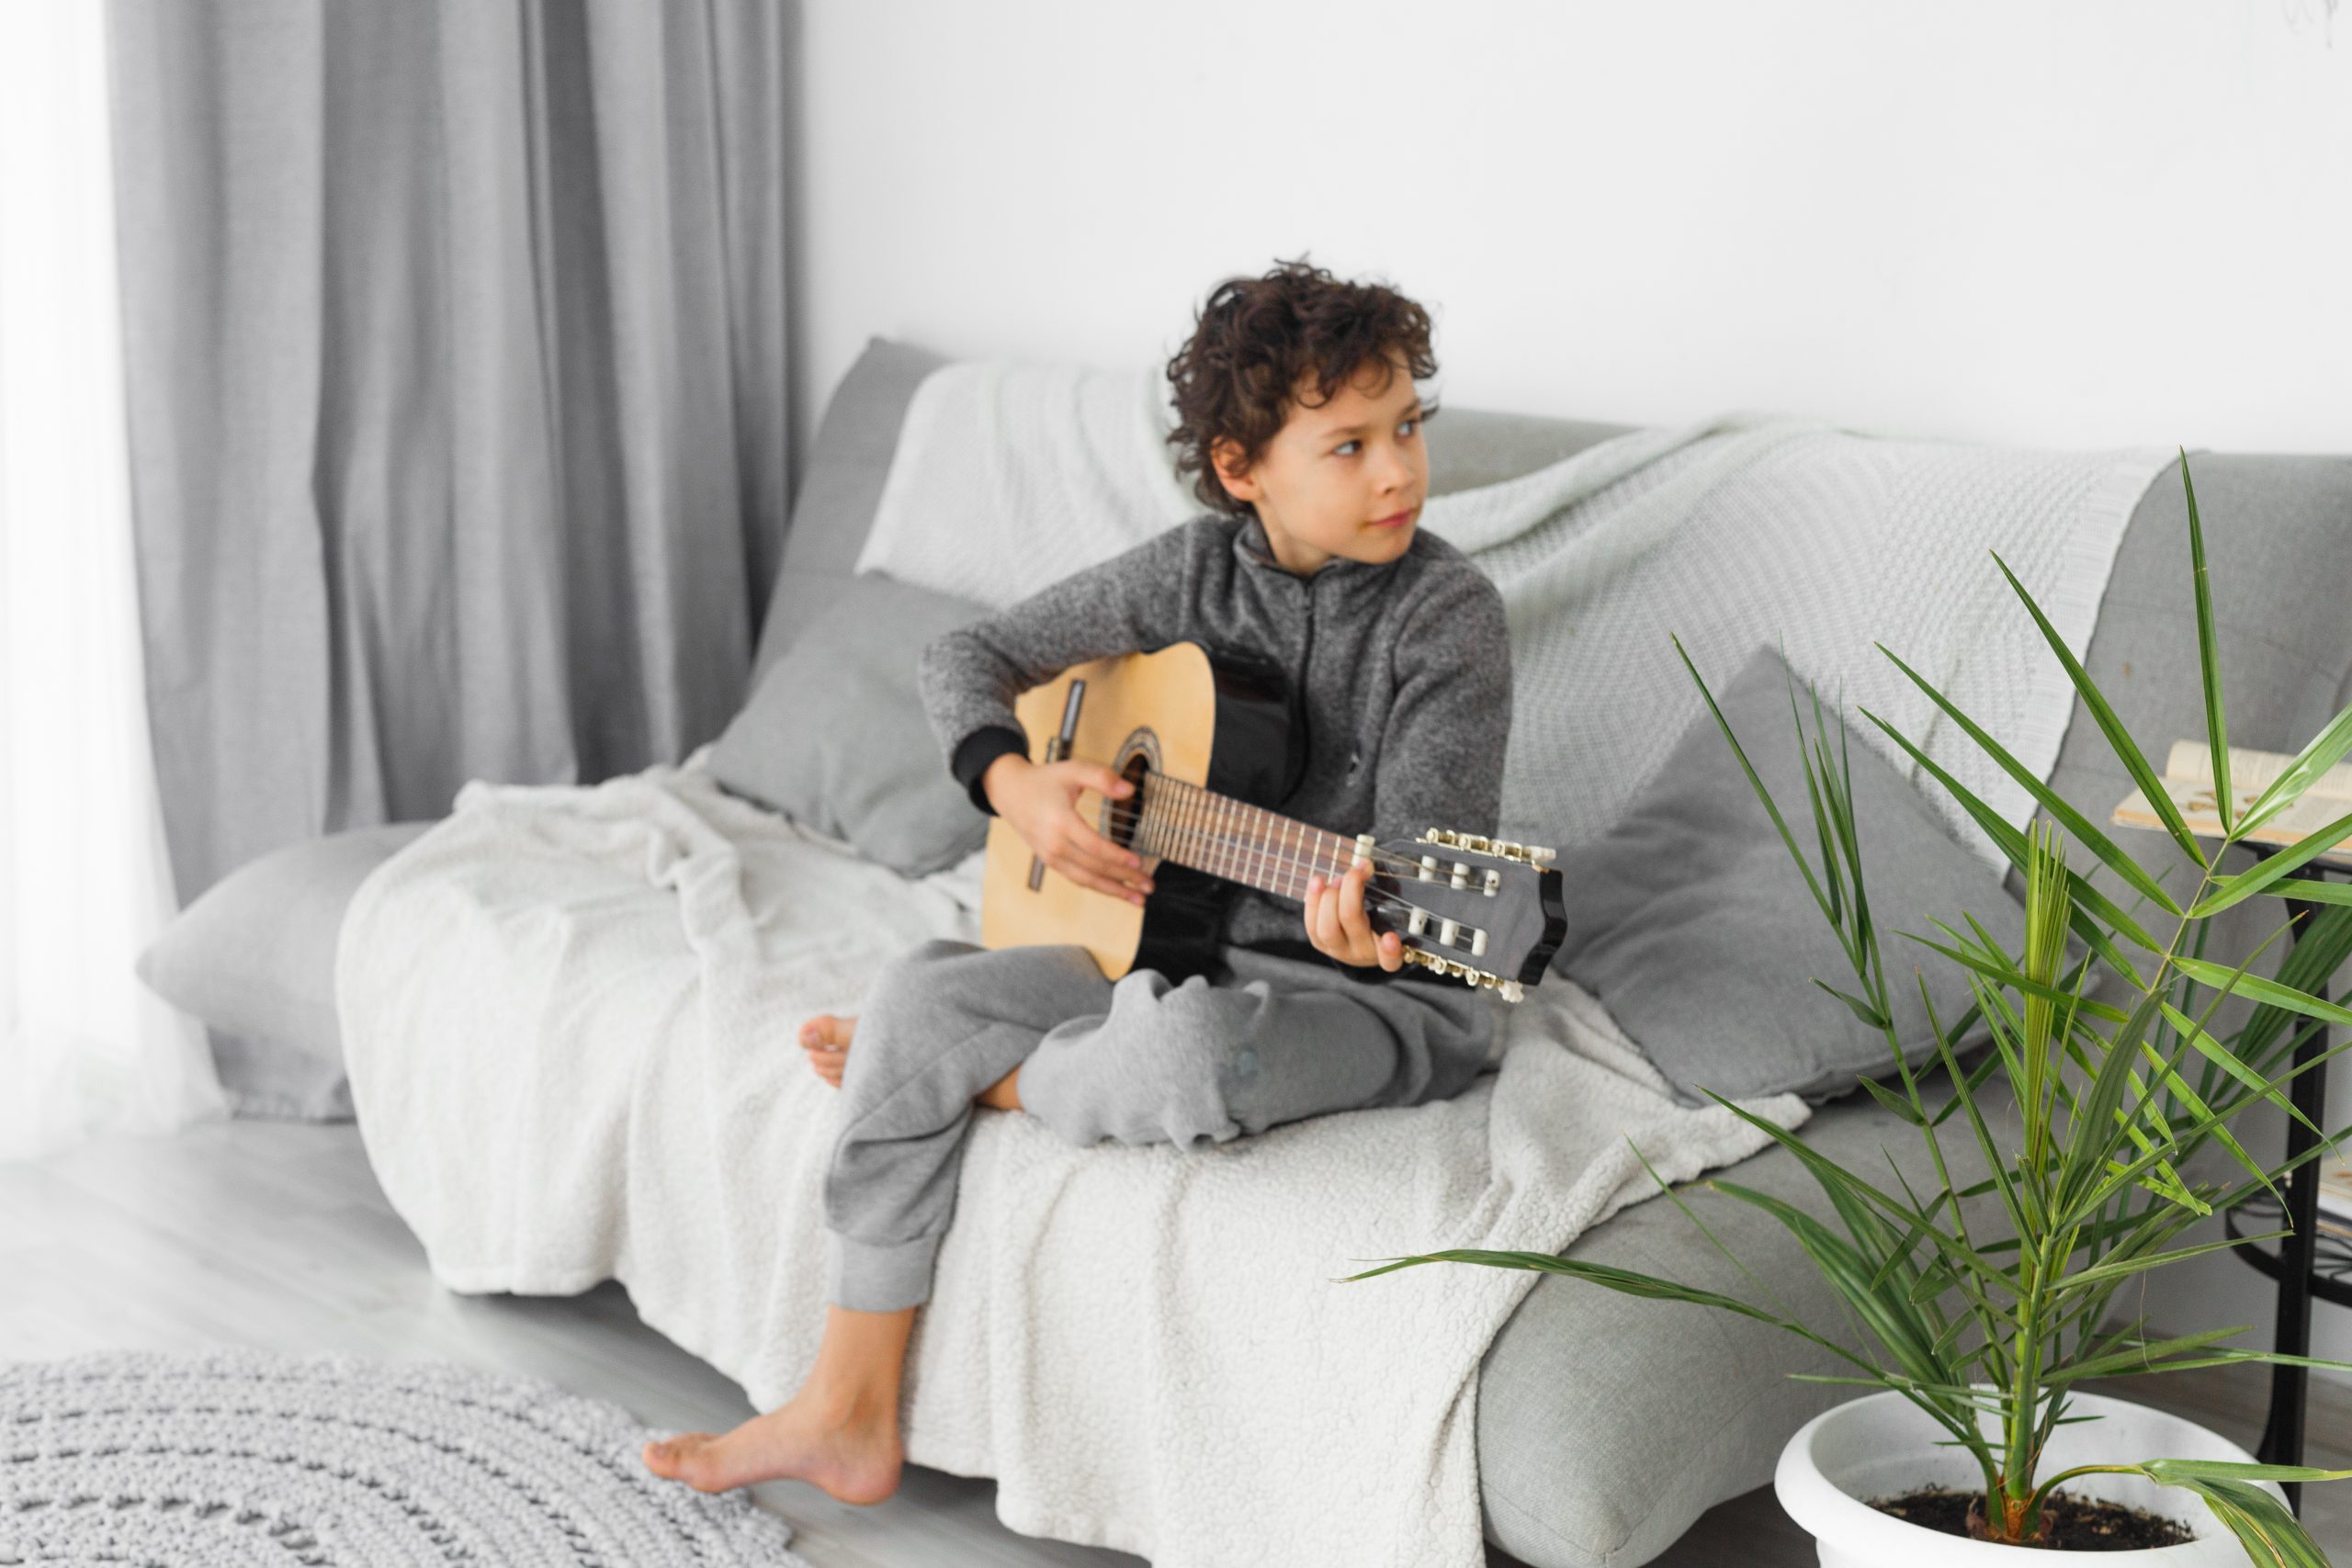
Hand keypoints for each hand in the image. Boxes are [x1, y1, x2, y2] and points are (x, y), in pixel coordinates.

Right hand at [984, 753, 1154, 905]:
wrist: (1010, 792)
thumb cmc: (1043, 781)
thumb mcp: (1073, 770)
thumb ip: (1102, 777)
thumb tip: (1129, 790)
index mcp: (1061, 821)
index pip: (1095, 847)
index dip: (1118, 858)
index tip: (1139, 863)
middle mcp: (1054, 844)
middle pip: (1094, 868)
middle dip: (1124, 880)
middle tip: (1148, 886)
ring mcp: (1050, 856)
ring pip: (1086, 880)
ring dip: (1113, 891)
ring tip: (1137, 897)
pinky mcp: (1050, 861)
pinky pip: (1076, 878)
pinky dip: (1098, 886)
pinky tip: (1114, 889)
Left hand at [1304, 851, 1403, 970]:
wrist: (1362, 947)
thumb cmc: (1381, 922)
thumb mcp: (1392, 915)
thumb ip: (1387, 896)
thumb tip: (1364, 866)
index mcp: (1386, 950)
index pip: (1391, 959)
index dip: (1390, 950)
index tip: (1391, 937)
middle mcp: (1363, 953)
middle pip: (1351, 921)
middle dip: (1350, 889)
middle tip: (1357, 872)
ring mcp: (1339, 950)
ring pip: (1327, 927)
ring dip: (1328, 895)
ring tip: (1338, 879)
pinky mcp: (1320, 944)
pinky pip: (1311, 925)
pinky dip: (1313, 900)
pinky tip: (1318, 882)